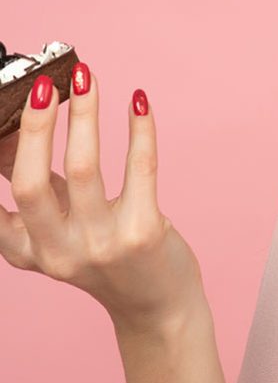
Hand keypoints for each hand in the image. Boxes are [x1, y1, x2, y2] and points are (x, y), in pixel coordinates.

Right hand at [0, 67, 201, 330]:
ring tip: (87, 78)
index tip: (0, 108)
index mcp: (24, 249)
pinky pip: (141, 168)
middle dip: (36, 128)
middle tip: (44, 85)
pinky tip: (138, 100)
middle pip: (31, 183)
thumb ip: (39, 182)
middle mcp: (56, 251)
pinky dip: (139, 130)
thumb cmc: (105, 251)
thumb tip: (20, 125)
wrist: (156, 305)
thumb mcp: (60, 224)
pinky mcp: (143, 233)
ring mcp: (101, 244)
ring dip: (85, 115)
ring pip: (85, 169)